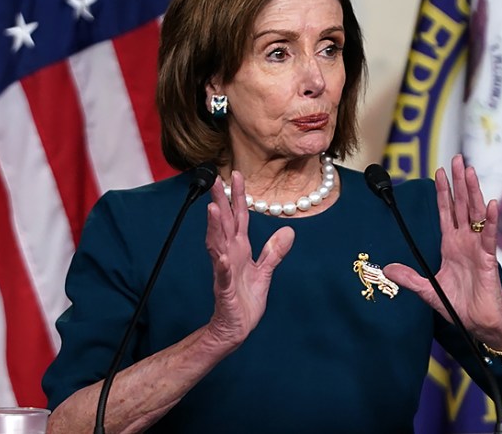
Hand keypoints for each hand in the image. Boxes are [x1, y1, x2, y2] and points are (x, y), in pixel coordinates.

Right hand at [204, 171, 294, 346]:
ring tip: (213, 209)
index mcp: (239, 249)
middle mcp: (229, 256)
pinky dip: (223, 265)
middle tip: (214, 180)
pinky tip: (222, 255)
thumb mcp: (265, 272)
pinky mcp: (225, 290)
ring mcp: (225, 272)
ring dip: (215, 228)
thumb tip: (288, 230)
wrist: (236, 328)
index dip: (238, 196)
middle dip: (220, 202)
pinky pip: (223, 276)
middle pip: (224, 224)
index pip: (238, 217)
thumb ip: (274, 251)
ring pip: (218, 245)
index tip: (236, 174)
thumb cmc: (246, 300)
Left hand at [383, 155, 501, 347]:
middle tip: (458, 159)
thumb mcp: (427, 290)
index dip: (443, 192)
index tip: (439, 171)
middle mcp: (465, 242)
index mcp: (451, 245)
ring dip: (473, 192)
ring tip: (470, 171)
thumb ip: (409, 278)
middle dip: (459, 182)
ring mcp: (478, 248)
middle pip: (462, 205)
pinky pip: (490, 236)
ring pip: (476, 214)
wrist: (478, 324)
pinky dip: (491, 220)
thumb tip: (387, 269)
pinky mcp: (489, 259)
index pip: (447, 212)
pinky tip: (491, 204)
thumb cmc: (458, 307)